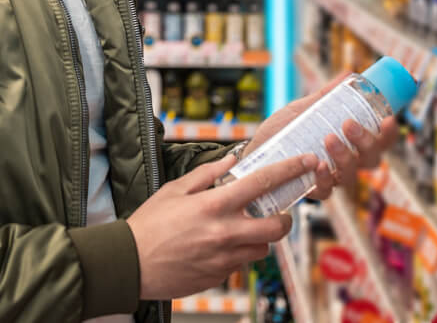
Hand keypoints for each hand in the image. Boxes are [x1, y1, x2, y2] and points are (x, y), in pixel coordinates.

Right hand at [127, 152, 318, 299]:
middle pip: (277, 226)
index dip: (290, 170)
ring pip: (262, 248)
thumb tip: (231, 160)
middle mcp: (224, 232)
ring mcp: (224, 258)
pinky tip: (216, 247)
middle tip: (276, 213)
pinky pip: (240, 263)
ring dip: (259, 238)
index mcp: (214, 205)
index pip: (263, 183)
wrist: (130, 264)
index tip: (306, 162)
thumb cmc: (148, 224)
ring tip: (241, 230)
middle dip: (284, 219)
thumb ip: (206, 174)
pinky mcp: (219, 276)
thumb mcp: (174, 190)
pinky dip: (236, 253)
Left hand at [242, 74, 396, 199]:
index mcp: (350, 143)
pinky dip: (324, 178)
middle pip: (371, 159)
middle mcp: (345, 162)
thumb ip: (324, 96)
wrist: (254, 148)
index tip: (388, 119)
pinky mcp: (311, 189)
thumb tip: (347, 74)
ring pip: (350, 175)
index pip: (379, 141)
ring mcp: (330, 178)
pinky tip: (318, 164)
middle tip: (349, 124)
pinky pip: (325, 191)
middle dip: (366, 142)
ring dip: (345, 157)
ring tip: (329, 138)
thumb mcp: (303, 109)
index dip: (389, 133)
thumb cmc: (283, 130)